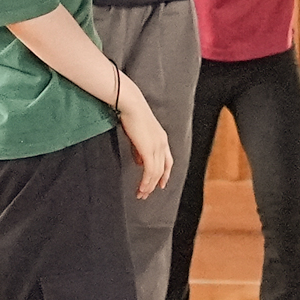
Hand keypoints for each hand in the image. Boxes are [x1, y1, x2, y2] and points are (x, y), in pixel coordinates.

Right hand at [115, 82, 173, 197]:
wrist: (131, 105)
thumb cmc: (132, 117)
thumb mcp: (139, 135)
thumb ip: (140, 149)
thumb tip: (139, 162)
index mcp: (162, 139)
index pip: (167, 161)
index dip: (165, 174)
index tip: (160, 184)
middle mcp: (162, 144)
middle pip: (163, 169)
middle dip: (155, 183)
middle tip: (146, 194)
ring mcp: (157, 146)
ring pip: (156, 172)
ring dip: (149, 185)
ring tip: (141, 194)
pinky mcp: (149, 148)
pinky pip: (150, 170)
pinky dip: (146, 181)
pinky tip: (141, 187)